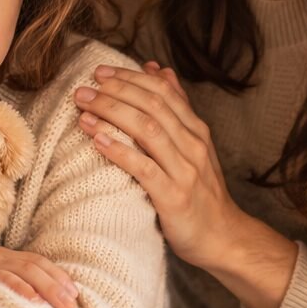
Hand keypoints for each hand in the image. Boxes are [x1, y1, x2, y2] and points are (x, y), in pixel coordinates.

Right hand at [0, 248, 78, 307]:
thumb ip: (12, 290)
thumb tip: (42, 305)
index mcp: (3, 257)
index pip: (38, 262)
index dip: (59, 277)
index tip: (76, 295)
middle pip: (35, 266)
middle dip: (57, 285)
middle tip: (72, 306)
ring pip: (23, 270)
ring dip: (45, 288)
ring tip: (60, 305)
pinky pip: (0, 278)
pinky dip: (18, 288)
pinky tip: (33, 301)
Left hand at [73, 61, 241, 270]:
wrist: (223, 238)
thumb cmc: (200, 191)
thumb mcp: (193, 145)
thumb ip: (177, 108)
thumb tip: (159, 69)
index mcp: (195, 130)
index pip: (162, 91)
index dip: (130, 77)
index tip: (100, 72)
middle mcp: (192, 145)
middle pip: (152, 105)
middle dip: (115, 92)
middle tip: (84, 87)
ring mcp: (185, 170)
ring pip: (147, 131)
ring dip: (112, 114)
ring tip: (84, 108)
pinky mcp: (174, 197)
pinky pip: (144, 168)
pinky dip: (120, 151)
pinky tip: (97, 139)